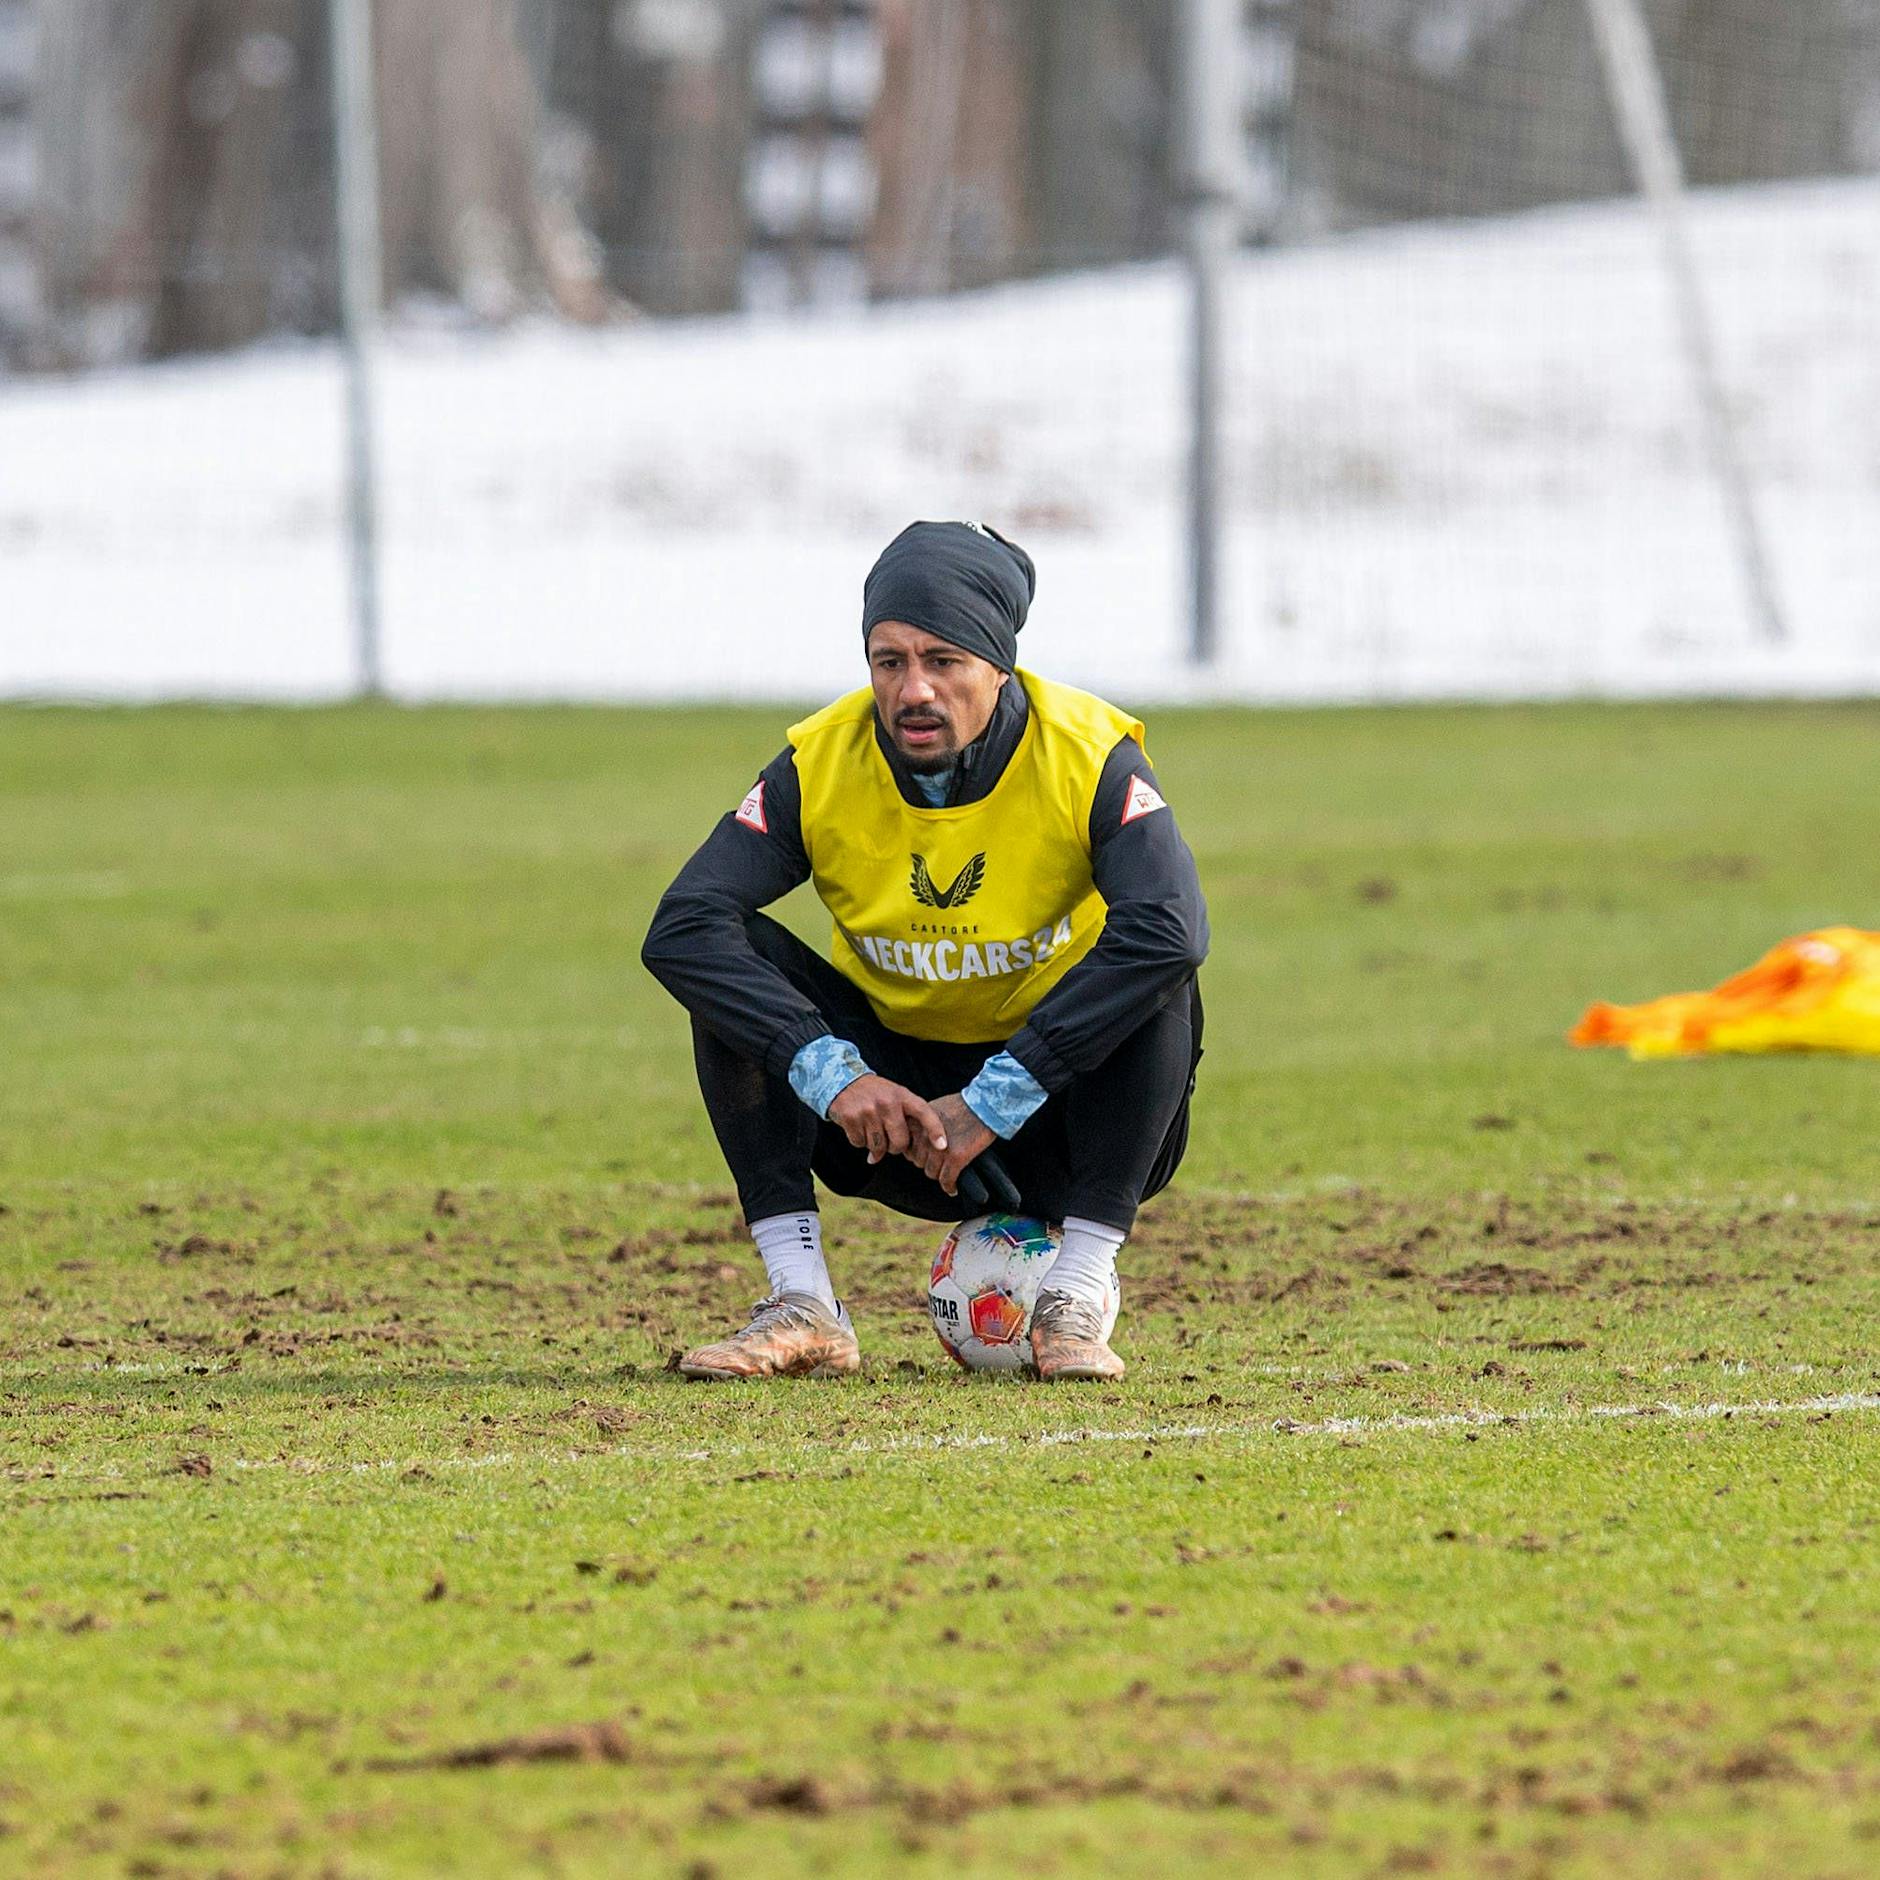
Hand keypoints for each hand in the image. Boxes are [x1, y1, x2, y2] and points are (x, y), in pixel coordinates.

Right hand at [828, 1075, 947, 1166]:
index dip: (935, 1130)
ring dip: (875, 1146)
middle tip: (888, 1138)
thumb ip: (903, 1119)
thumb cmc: (875, 1093)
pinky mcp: (850, 1118)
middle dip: (895, 1147)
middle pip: (899, 1143)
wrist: (844, 1079)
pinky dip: (859, 1141)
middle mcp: (887, 1102)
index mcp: (901, 1095)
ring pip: (878, 1147)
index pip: (924, 1112)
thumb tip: (902, 1150)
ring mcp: (868, 1110)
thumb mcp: (894, 1096)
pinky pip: (859, 1144)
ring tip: (871, 1129)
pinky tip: (859, 1128)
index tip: (943, 1146)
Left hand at [911, 1092, 994, 1197]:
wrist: (985, 1105)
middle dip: (929, 1163)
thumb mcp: (933, 1109)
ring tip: (949, 1172)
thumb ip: (922, 1125)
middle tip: (941, 1162)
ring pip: (931, 1173)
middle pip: (919, 1163)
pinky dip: (950, 1186)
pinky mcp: (955, 1157)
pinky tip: (953, 1188)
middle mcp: (924, 1137)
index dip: (918, 1154)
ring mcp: (938, 1148)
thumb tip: (916, 1140)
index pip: (908, 1150)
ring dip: (940, 1174)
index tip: (928, 1156)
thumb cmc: (963, 1105)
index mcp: (917, 1124)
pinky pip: (946, 1180)